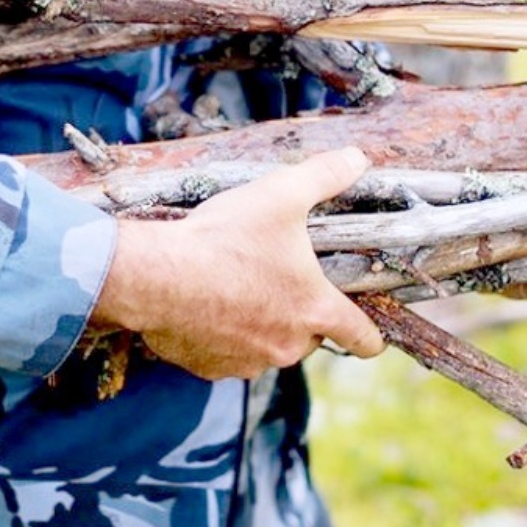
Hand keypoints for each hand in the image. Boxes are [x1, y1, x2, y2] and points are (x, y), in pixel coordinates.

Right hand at [92, 148, 385, 379]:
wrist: (155, 276)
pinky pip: (226, 355)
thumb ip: (324, 175)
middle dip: (298, 314)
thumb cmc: (223, 238)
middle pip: (309, 337)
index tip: (371, 339)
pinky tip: (203, 306)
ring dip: (259, 326)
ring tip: (233, 289)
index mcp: (314, 309)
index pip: (361, 336)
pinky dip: (220, 337)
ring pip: (266, 347)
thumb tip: (358, 158)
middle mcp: (287, 345)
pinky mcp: (210, 368)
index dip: (370, 337)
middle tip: (273, 279)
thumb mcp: (281, 194)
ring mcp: (247, 361)